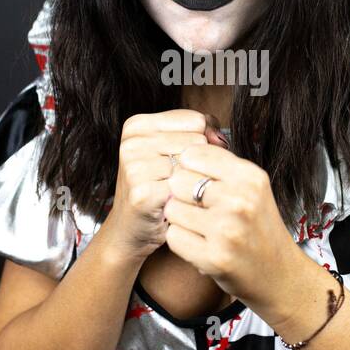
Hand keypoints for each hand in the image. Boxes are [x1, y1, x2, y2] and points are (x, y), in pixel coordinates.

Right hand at [98, 109, 226, 261]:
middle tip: (183, 181)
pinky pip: (187, 188)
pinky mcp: (143, 193)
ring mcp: (135, 167)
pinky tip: (176, 204)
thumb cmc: (156, 188)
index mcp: (137, 125)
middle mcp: (133, 143)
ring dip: (193, 182)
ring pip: (194, 165)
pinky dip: (188, 200)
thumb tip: (220, 138)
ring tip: (178, 192)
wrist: (129, 230)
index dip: (203, 141)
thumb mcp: (172, 151)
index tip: (190, 159)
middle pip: (197, 141)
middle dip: (199, 163)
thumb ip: (200, 133)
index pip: (195, 119)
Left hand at [161, 142, 303, 314]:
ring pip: (172, 209)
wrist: (279, 275)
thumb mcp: (251, 188)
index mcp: (250, 176)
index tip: (198, 181)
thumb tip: (181, 150)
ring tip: (201, 227)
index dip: (188, 168)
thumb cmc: (258, 227)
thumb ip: (220, 166)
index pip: (193, 154)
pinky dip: (181, 241)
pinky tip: (200, 244)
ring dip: (179, 219)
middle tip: (198, 208)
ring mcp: (226, 230)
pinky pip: (173, 237)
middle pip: (178, 180)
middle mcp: (240, 200)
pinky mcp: (214, 258)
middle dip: (181, 194)